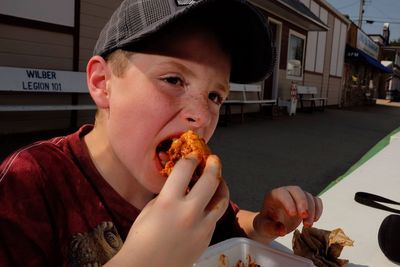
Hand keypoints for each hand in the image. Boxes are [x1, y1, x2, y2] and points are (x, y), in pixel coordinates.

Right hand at [107, 153, 228, 266]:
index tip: (193, 155)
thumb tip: (181, 184)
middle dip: (213, 165)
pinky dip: (213, 207)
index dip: (190, 158)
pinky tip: (208, 204)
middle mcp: (189, 212)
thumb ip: (168, 194)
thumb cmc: (141, 239)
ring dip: (222, 186)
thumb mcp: (150, 209)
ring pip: (222, 200)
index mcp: (169, 202)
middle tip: (213, 160)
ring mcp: (202, 226)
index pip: (185, 169)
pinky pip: (215, 217)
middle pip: (210, 180)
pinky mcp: (207, 238)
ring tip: (219, 180)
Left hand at [253, 186, 322, 239]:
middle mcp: (286, 193)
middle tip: (304, 217)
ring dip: (311, 210)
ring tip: (307, 225)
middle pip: (297, 191)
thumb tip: (282, 230)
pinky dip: (318, 209)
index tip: (292, 215)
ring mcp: (297, 197)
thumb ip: (271, 228)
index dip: (288, 202)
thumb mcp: (264, 227)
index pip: (282, 194)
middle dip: (302, 203)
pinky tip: (315, 220)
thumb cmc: (266, 223)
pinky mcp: (306, 203)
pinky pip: (316, 200)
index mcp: (273, 195)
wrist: (272, 223)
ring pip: (308, 196)